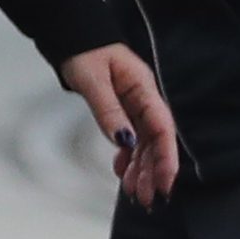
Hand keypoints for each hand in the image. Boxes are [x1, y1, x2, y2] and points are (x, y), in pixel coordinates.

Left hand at [59, 42, 182, 208]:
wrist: (73, 39)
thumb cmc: (85, 53)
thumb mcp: (93, 80)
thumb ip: (108, 110)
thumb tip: (124, 141)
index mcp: (143, 88)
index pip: (162, 127)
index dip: (166, 157)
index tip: (164, 182)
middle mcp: (144, 100)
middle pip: (155, 141)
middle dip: (153, 172)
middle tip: (145, 199)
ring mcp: (135, 107)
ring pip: (144, 145)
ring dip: (141, 170)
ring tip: (134, 194)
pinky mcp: (124, 113)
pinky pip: (131, 141)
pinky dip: (127, 159)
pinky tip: (122, 174)